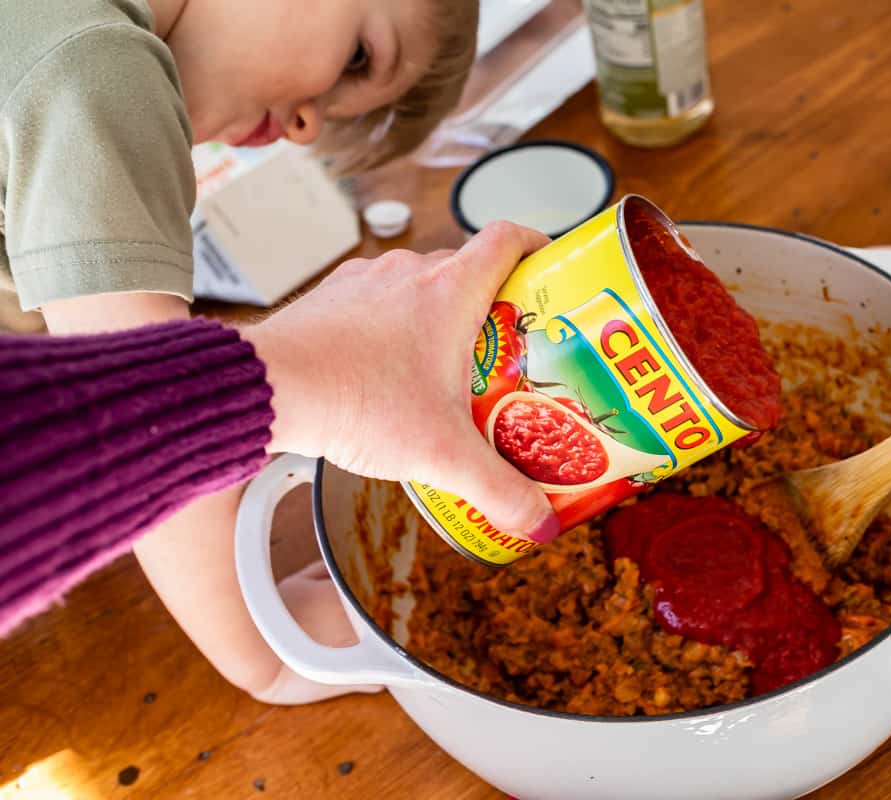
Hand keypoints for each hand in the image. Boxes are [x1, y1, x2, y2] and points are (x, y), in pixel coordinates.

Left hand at [245, 222, 558, 542]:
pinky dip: (391, 324)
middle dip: (493, 302)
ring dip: (438, 313)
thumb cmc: (353, 401)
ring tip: (447, 364)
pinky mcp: (330, 300)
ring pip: (418, 283)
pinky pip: (375, 299)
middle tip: (508, 347)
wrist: (267, 388)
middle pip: (468, 267)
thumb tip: (539, 523)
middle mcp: (409, 274)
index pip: (510, 239)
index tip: (551, 270)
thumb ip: (499, 490)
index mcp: (450, 292)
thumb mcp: (443, 456)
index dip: (538, 246)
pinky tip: (388, 369)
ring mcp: (365, 282)